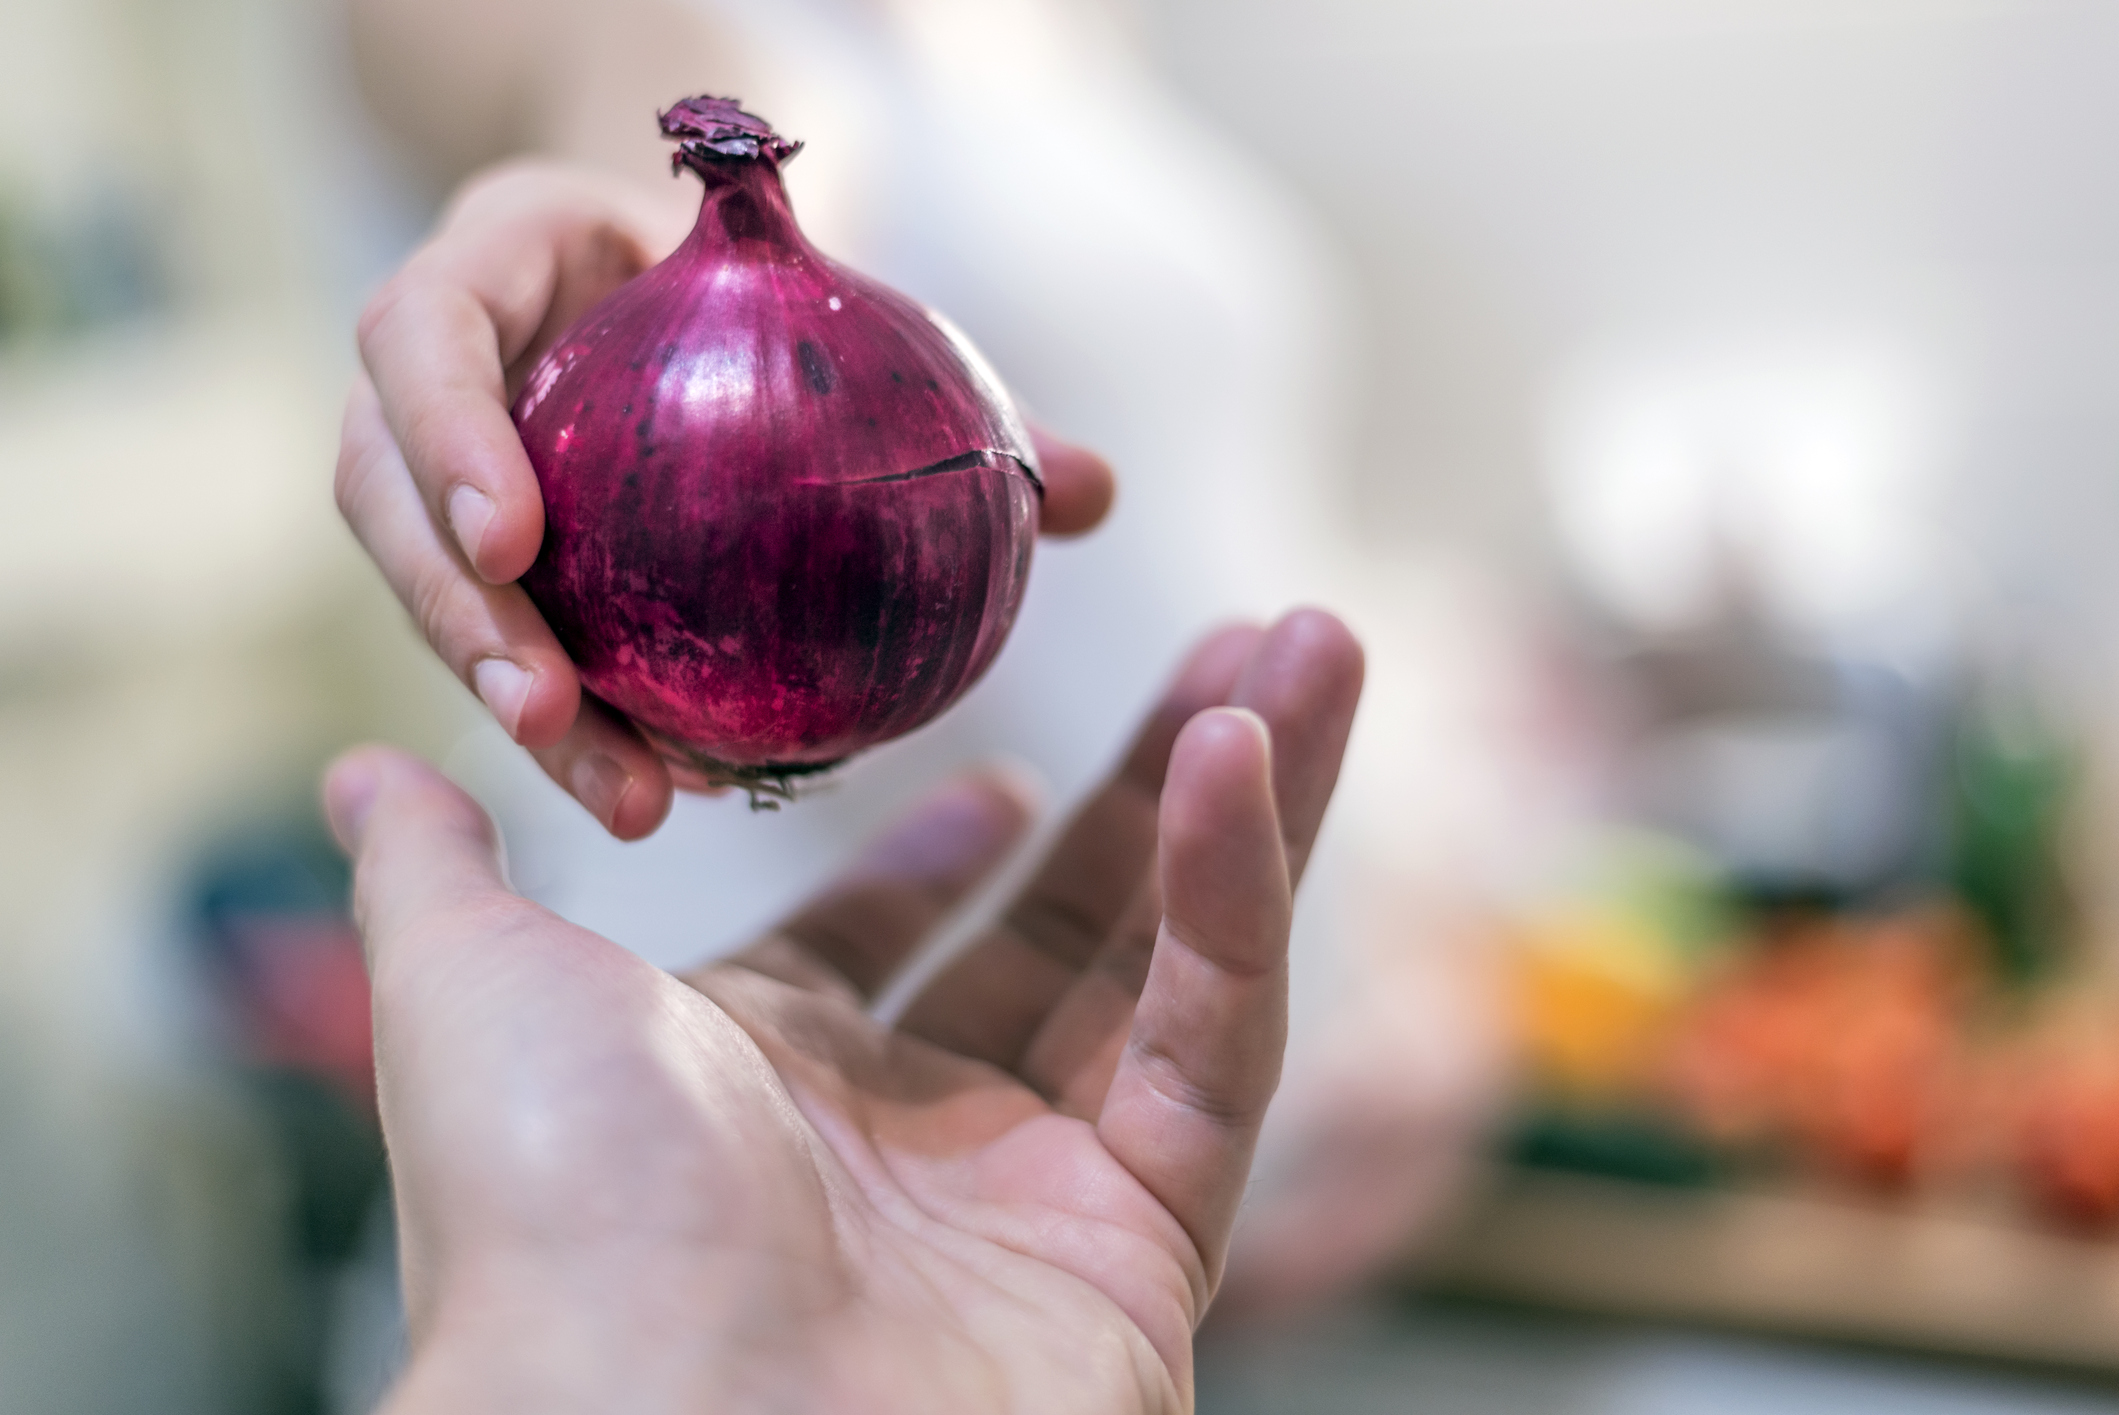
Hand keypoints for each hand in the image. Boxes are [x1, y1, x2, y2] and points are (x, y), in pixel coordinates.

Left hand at [325, 611, 1359, 1413]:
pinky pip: (1213, 1043)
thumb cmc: (551, 1224)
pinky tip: (1253, 751)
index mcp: (762, 1081)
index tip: (1005, 772)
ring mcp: (1039, 1200)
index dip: (945, 856)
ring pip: (1177, 966)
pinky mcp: (1149, 1251)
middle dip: (1150, 780)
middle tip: (1233, 643)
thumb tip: (368, 768)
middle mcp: (909, 1143)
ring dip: (1252, 798)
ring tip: (1314, 636)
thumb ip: (439, 872)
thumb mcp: (470, 996)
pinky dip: (1241, 897)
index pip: (880, 949)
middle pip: (1064, 928)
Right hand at [336, 160, 1117, 839]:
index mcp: (489, 274)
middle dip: (455, 620)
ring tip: (629, 798)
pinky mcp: (463, 556)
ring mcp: (429, 474)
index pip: (420, 333)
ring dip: (511, 704)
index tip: (513, 537)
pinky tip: (676, 792)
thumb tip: (1096, 492)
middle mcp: (428, 381)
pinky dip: (582, 721)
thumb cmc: (756, 288)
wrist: (663, 278)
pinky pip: (506, 642)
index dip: (444, 431)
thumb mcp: (835, 310)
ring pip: (431, 595)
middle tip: (550, 716)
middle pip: (384, 500)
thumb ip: (952, 401)